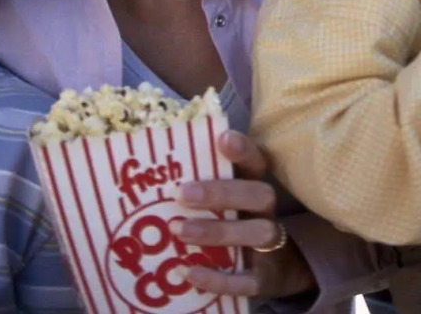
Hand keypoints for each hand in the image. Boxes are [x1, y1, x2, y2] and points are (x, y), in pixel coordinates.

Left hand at [173, 130, 315, 299]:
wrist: (270, 271)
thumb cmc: (231, 226)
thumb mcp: (221, 204)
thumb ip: (197, 186)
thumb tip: (150, 169)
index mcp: (253, 188)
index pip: (257, 163)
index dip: (244, 151)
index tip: (223, 139)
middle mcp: (265, 214)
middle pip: (261, 195)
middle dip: (223, 193)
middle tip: (182, 194)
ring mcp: (269, 248)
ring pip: (259, 234)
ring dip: (218, 231)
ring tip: (178, 230)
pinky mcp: (263, 280)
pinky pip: (247, 281)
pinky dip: (218, 279)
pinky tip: (189, 272)